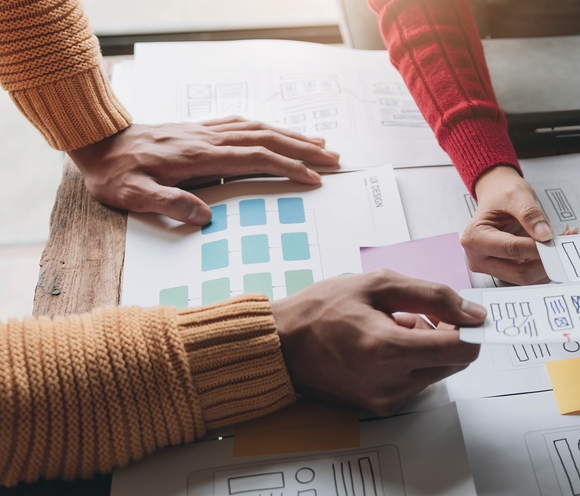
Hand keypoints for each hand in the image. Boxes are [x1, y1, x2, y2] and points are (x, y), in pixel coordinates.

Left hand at [68, 117, 340, 224]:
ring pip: (258, 129)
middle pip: (266, 139)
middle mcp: (207, 140)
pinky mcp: (199, 131)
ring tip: (319, 144)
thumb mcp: (133, 196)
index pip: (254, 159)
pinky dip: (267, 128)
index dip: (287, 166)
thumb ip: (169, 204)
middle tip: (334, 159)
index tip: (313, 178)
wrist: (96, 142)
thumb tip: (205, 217)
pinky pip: (242, 125)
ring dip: (291, 136)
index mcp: (198, 157)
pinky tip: (278, 133)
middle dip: (303, 149)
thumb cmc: (114, 173)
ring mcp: (204, 132)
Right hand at [271, 270, 486, 415]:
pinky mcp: (382, 408)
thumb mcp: (379, 284)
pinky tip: (385, 345)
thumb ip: (434, 295)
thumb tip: (474, 313)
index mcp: (388, 350)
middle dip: (447, 334)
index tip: (463, 313)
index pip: (461, 349)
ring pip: (438, 372)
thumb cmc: (322, 310)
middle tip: (415, 313)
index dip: (470, 328)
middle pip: (454, 362)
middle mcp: (391, 383)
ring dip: (429, 348)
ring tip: (393, 326)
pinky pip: (418, 382)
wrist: (280, 345)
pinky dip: (413, 362)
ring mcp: (387, 400)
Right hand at [461, 166, 553, 284]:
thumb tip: (545, 235)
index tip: (556, 240)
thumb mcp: (516, 195)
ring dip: (549, 264)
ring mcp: (492, 267)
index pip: (511, 250)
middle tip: (565, 242)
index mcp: (475, 238)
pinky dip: (546, 264)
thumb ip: (530, 214)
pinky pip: (530, 273)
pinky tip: (555, 246)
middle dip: (546, 260)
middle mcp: (479, 258)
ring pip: (527, 277)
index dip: (537, 247)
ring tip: (563, 240)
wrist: (497, 195)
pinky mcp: (505, 270)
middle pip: (519, 273)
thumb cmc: (501, 194)